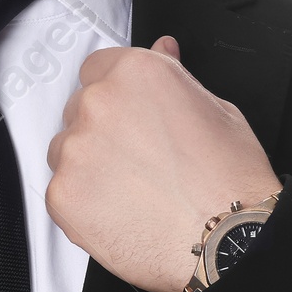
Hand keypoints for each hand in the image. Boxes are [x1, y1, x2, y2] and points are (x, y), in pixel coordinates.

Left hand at [45, 35, 279, 291]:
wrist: (227, 241)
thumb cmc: (230, 180)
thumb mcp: (216, 109)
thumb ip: (174, 77)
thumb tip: (161, 50)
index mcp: (135, 73)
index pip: (96, 68)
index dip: (115, 95)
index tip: (125, 115)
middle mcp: (99, 104)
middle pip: (79, 110)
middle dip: (102, 132)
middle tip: (138, 161)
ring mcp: (76, 150)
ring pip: (66, 151)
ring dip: (88, 166)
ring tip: (133, 191)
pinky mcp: (63, 194)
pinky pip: (61, 192)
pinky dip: (84, 204)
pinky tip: (121, 213)